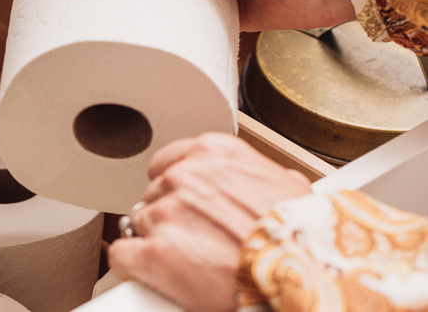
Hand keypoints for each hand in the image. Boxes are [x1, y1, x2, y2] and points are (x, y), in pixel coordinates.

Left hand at [107, 133, 311, 310]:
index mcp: (213, 154)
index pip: (167, 162)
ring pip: (139, 224)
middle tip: (195, 238)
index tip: (181, 203)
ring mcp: (167, 214)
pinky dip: (133, 266)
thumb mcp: (288, 187)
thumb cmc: (303, 236)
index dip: (173, 188)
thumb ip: (257, 176)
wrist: (306, 275)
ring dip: (156, 241)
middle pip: (154, 195)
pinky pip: (122, 255)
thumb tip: (263, 182)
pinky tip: (152, 273)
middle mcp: (184, 178)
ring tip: (188, 260)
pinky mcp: (155, 253)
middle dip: (170, 217)